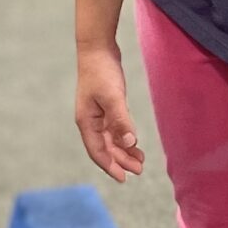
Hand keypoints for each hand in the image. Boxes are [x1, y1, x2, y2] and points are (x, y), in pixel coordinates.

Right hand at [74, 42, 146, 181]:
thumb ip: (120, 119)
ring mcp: (98, 114)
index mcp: (86, 122)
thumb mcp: (113, 96)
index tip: (123, 179)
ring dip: (124, 151)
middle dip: (121, 161)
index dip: (110, 166)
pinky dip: (125, 137)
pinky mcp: (107, 105)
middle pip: (105, 148)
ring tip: (140, 161)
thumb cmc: (101, 71)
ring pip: (111, 139)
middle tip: (139, 171)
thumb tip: (129, 142)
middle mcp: (90, 121)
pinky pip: (115, 128)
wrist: (97, 48)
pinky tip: (135, 143)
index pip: (97, 151)